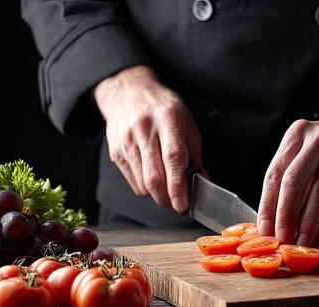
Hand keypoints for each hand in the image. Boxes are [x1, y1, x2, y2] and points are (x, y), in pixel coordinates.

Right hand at [93, 65, 205, 212]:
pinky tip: (153, 180)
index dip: (180, 185)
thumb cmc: (162, 107)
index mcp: (168, 119)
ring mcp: (127, 141)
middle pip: (155, 177)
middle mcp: (145, 130)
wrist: (128, 91)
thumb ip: (195, 151)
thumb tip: (202, 179)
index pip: (174, 158)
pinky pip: (133, 181)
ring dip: (158, 196)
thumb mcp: (186, 120)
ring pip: (143, 183)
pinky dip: (146, 188)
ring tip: (168, 193)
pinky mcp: (116, 151)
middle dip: (169, 198)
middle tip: (178, 204)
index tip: (185, 203)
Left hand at [257, 90, 318, 245]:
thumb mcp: (304, 153)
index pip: (275, 174)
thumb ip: (290, 181)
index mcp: (296, 134)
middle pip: (294, 181)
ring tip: (301, 243)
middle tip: (281, 239)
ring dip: (308, 223)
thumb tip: (272, 223)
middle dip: (285, 215)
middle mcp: (318, 140)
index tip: (264, 231)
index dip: (267, 206)